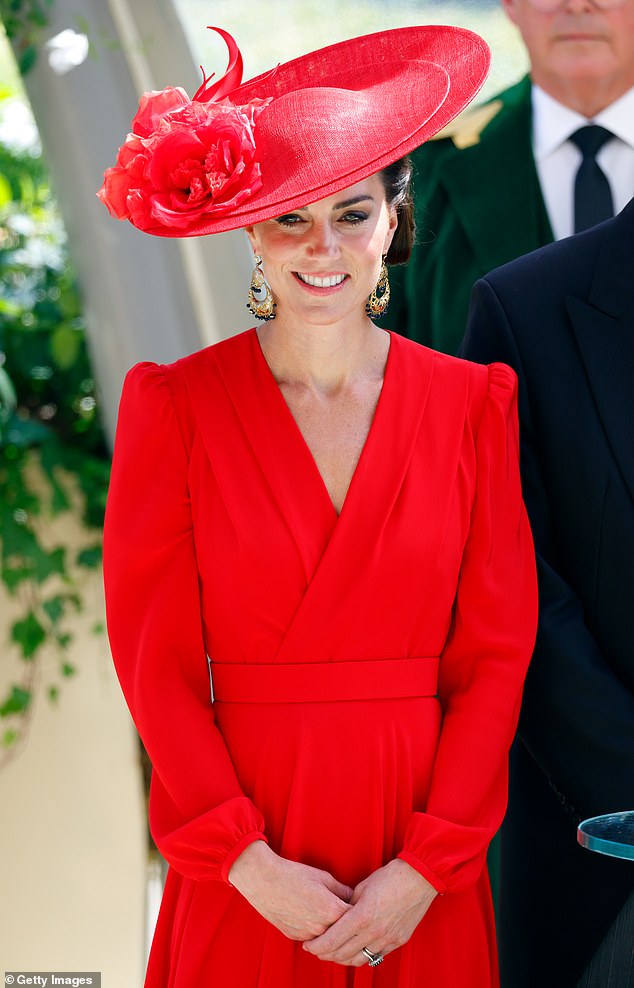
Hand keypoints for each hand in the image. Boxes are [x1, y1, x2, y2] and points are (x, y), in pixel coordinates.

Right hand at [228, 840, 353, 940]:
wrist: (265, 881)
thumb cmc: (294, 875)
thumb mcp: (324, 877)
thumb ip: (342, 890)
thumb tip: (354, 898)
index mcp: (332, 910)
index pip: (356, 917)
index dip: (359, 909)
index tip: (360, 904)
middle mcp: (322, 927)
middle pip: (343, 930)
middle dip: (346, 921)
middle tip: (346, 909)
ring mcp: (308, 935)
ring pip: (327, 936)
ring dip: (331, 927)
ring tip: (327, 911)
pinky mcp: (296, 937)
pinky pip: (312, 937)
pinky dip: (316, 930)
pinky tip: (311, 915)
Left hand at [302, 858, 436, 965]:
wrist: (419, 878)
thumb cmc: (390, 877)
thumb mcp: (362, 887)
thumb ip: (348, 905)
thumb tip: (336, 916)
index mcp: (362, 916)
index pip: (332, 940)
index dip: (317, 946)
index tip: (308, 946)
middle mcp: (374, 932)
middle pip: (343, 954)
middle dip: (325, 955)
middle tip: (316, 950)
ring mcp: (387, 939)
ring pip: (359, 960)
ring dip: (342, 960)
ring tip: (333, 954)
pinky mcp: (398, 941)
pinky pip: (375, 956)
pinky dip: (361, 956)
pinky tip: (354, 951)